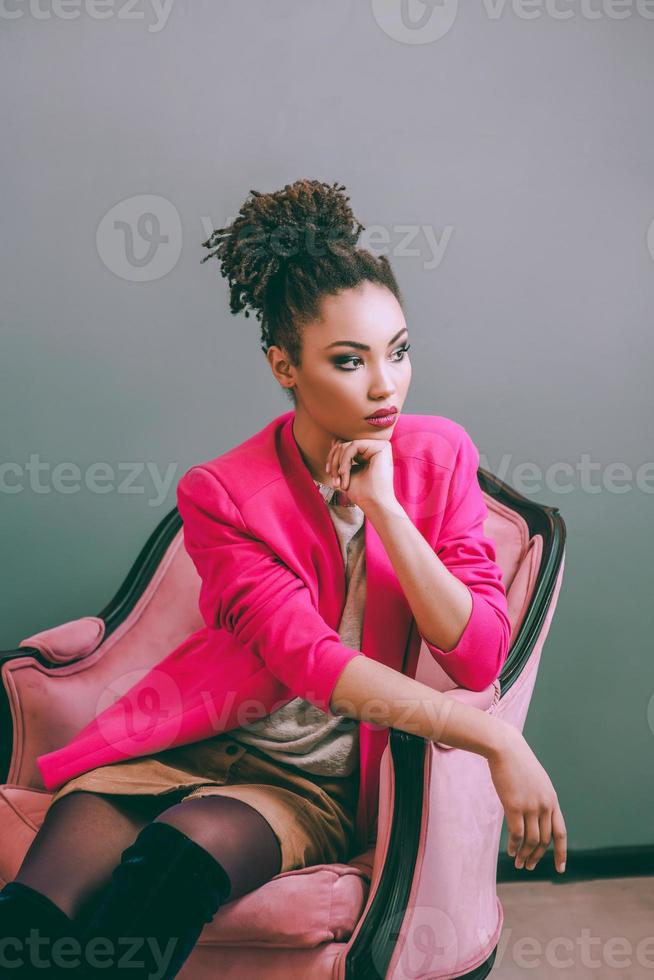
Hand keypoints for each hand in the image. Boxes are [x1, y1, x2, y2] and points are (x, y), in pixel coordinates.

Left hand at [326, 437, 396, 510]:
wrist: (374, 504)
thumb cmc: (361, 493)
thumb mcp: (345, 471)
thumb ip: (342, 456)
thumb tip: (335, 439)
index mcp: (368, 452)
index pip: (344, 445)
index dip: (332, 457)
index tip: (328, 472)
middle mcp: (376, 446)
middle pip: (344, 444)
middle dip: (334, 461)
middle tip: (333, 479)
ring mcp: (380, 445)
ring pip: (347, 445)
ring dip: (338, 464)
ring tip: (339, 481)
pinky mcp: (382, 446)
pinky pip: (354, 445)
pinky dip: (344, 460)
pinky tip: (344, 473)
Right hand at [487, 728, 566, 873]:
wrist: (505, 747)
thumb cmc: (517, 762)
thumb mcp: (535, 781)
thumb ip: (539, 798)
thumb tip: (536, 817)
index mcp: (552, 800)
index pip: (560, 833)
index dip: (561, 853)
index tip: (560, 868)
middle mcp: (545, 805)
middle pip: (545, 840)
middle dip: (537, 856)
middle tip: (529, 866)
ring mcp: (531, 806)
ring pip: (531, 840)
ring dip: (526, 855)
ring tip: (519, 863)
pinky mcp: (514, 805)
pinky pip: (517, 834)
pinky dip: (515, 846)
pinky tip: (511, 852)